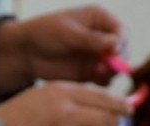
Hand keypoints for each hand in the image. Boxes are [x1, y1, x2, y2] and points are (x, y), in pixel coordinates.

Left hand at [0, 6, 123, 92]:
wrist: (28, 52)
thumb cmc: (46, 33)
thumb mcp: (69, 33)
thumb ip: (92, 40)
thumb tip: (116, 43)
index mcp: (98, 19)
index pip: (120, 31)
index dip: (121, 42)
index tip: (114, 50)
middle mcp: (101, 37)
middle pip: (122, 50)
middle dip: (118, 59)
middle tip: (107, 66)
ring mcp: (97, 56)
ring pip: (115, 66)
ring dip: (111, 71)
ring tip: (98, 73)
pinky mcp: (91, 72)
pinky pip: (105, 79)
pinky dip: (103, 81)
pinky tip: (95, 79)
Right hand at [0, 82, 129, 125]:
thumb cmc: (20, 115)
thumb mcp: (45, 93)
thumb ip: (74, 95)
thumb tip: (104, 103)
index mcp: (63, 93)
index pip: (103, 98)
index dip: (120, 104)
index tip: (129, 108)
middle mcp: (68, 114)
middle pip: (108, 120)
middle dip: (113, 122)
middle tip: (111, 123)